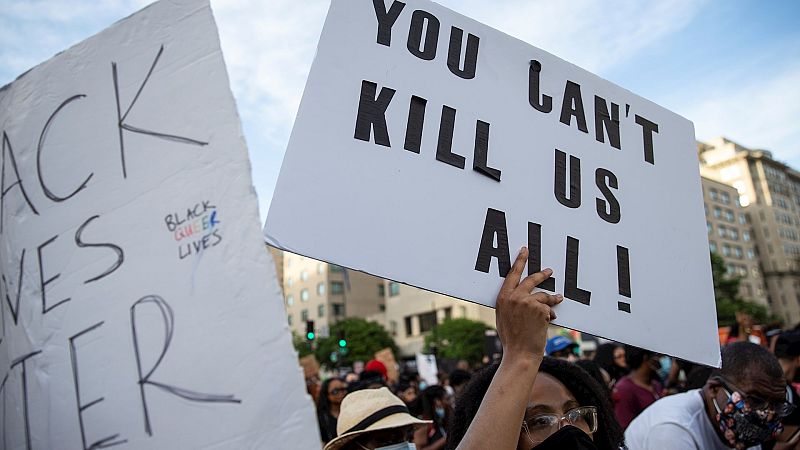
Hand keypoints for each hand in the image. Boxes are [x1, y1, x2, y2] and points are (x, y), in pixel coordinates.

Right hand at [495, 247, 562, 362]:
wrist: (520, 353)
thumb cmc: (511, 339)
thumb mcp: (503, 317)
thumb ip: (510, 303)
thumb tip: (519, 295)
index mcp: (502, 298)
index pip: (512, 274)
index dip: (519, 261)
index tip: (525, 250)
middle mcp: (514, 297)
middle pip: (531, 279)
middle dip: (542, 274)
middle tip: (549, 271)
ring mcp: (528, 302)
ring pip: (543, 295)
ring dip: (552, 298)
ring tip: (559, 298)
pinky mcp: (540, 309)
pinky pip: (548, 307)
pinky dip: (550, 314)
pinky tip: (548, 322)